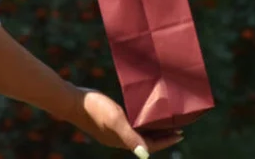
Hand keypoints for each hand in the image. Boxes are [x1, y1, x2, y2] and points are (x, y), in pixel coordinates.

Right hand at [65, 86, 182, 154]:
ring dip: (152, 128)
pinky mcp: (110, 120)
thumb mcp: (115, 121)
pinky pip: (131, 124)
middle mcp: (119, 137)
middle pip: (146, 140)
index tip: (181, 134)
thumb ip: (130, 136)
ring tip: (166, 120)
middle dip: (162, 135)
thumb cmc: (96, 110)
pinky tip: (144, 112)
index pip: (150, 145)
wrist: (73, 101)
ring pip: (139, 132)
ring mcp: (114, 129)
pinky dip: (141, 121)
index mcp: (123, 140)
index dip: (166, 141)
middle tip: (178, 126)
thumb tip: (145, 155)